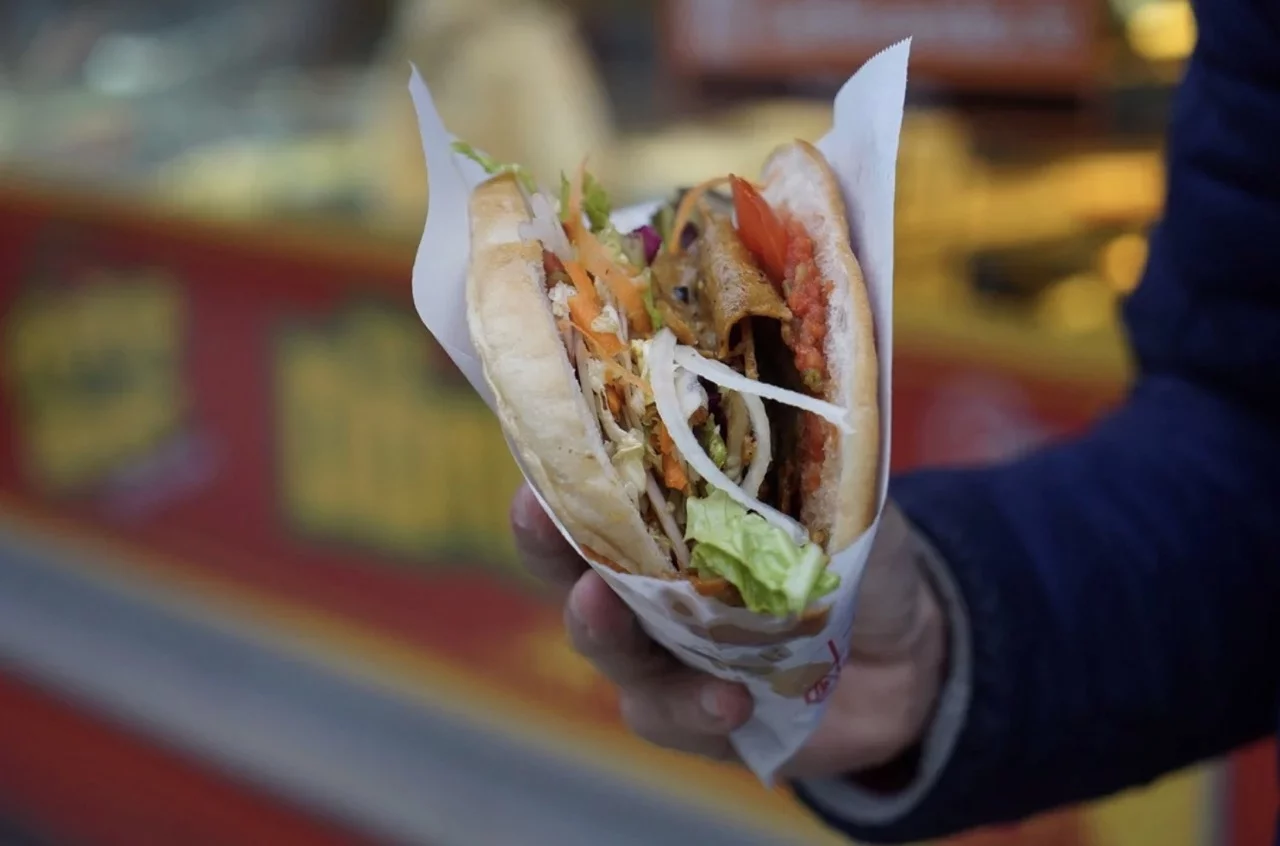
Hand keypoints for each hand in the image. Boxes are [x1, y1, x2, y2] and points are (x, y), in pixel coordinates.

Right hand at [511, 484, 947, 780]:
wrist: (910, 655)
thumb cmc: (855, 558)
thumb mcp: (839, 501)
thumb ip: (804, 465)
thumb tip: (787, 396)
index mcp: (670, 524)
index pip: (596, 493)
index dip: (557, 473)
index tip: (538, 447)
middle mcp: (648, 589)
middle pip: (572, 567)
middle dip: (548, 544)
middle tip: (536, 517)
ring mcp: (666, 658)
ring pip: (610, 648)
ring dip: (601, 628)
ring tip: (599, 604)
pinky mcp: (696, 720)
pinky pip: (673, 715)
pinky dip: (693, 706)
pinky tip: (729, 699)